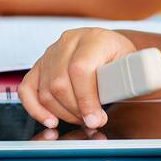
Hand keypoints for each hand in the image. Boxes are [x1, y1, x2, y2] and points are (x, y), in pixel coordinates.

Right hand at [18, 28, 136, 129]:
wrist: (110, 49)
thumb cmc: (121, 59)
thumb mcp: (132, 65)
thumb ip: (130, 80)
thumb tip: (129, 93)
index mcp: (94, 39)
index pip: (80, 69)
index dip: (86, 99)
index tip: (96, 119)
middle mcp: (69, 42)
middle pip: (60, 82)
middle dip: (75, 110)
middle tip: (91, 121)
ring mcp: (51, 52)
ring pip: (46, 89)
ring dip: (61, 112)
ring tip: (80, 118)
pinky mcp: (40, 65)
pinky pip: (27, 88)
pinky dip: (35, 108)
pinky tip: (50, 119)